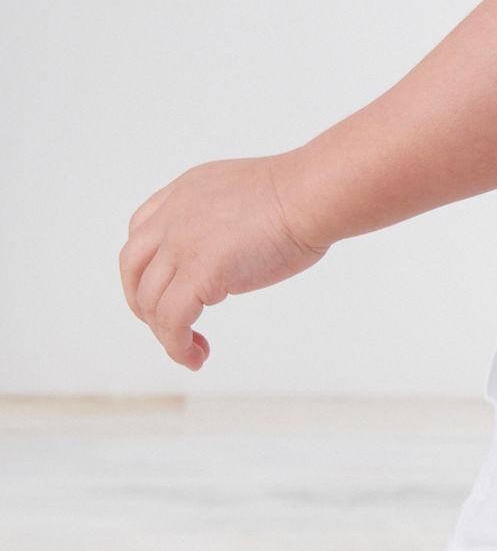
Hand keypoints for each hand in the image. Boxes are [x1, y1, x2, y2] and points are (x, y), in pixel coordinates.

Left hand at [120, 157, 324, 368]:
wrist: (310, 196)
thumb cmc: (301, 197)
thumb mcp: (243, 198)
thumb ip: (223, 221)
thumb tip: (228, 256)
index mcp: (184, 194)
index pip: (141, 233)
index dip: (146, 269)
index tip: (167, 291)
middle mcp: (173, 217)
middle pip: (132, 268)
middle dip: (143, 304)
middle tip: (169, 328)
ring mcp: (181, 244)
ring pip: (150, 301)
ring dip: (165, 334)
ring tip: (192, 352)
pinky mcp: (199, 272)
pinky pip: (172, 320)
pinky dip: (177, 345)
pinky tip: (195, 356)